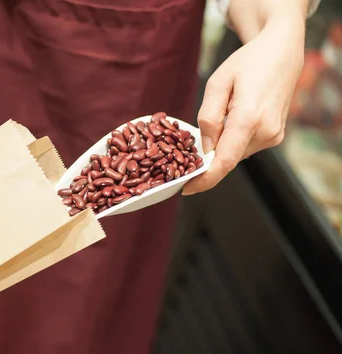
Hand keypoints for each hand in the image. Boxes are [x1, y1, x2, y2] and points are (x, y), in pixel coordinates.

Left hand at [183, 14, 305, 194]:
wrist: (282, 52)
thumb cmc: (247, 63)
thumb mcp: (217, 83)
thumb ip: (208, 117)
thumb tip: (205, 148)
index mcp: (249, 118)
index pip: (223, 162)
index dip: (203, 179)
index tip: (185, 188)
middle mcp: (265, 132)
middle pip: (227, 158)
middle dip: (208, 156)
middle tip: (193, 142)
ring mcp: (273, 136)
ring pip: (235, 153)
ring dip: (221, 144)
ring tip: (223, 112)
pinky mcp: (275, 135)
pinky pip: (245, 145)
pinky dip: (232, 139)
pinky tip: (233, 116)